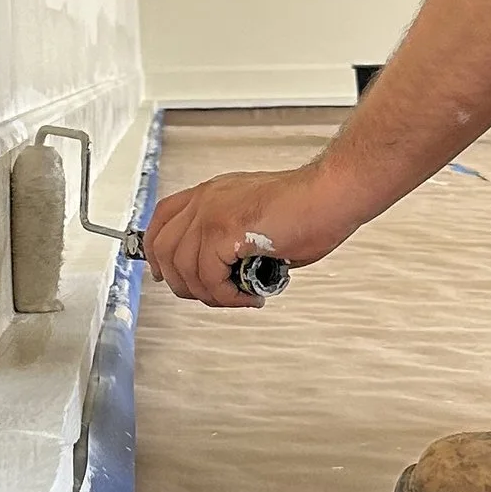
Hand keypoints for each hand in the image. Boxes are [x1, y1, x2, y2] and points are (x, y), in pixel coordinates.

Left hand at [141, 163, 356, 307]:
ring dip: (209, 294)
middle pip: (163, 247)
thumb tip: (233, 275)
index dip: (159, 251)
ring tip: (238, 298)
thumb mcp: (259, 224)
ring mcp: (211, 212)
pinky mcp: (223, 229)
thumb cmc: (311, 207)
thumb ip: (236, 245)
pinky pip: (208, 276)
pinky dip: (226, 296)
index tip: (167, 274)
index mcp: (212, 193)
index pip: (163, 218)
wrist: (332, 195)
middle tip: (213, 297)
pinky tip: (248, 295)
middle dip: (182, 283)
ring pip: (183, 267)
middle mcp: (206, 199)